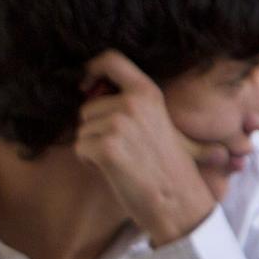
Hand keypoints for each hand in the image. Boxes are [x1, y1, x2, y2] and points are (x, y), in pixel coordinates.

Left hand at [74, 53, 220, 246]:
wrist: (178, 199)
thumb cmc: (165, 165)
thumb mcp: (157, 121)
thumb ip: (131, 105)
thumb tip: (90, 93)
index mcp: (148, 91)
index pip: (111, 60)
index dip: (90, 69)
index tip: (83, 84)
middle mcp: (132, 102)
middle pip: (88, 108)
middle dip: (95, 129)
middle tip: (121, 150)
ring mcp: (119, 122)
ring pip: (82, 130)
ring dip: (93, 148)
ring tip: (121, 160)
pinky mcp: (107, 146)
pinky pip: (80, 148)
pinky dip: (89, 162)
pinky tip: (113, 170)